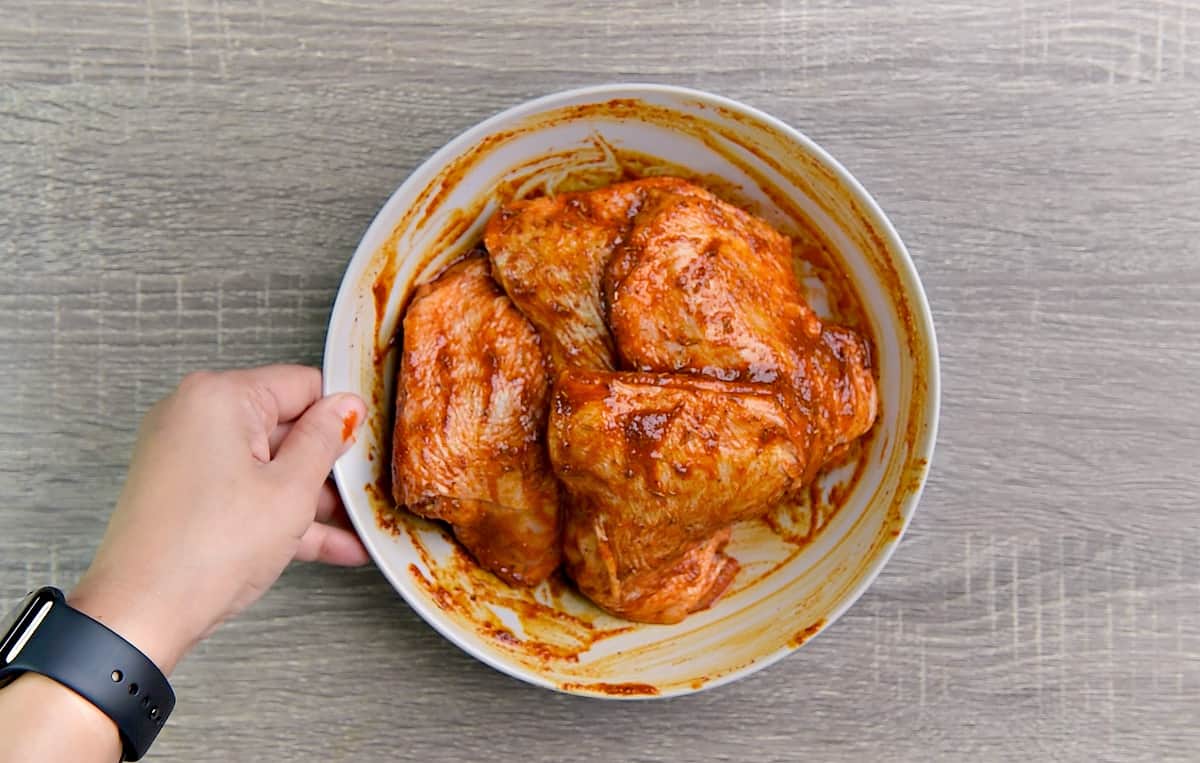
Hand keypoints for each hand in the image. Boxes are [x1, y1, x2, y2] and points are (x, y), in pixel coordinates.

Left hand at [67, 365, 367, 673]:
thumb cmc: (208, 550)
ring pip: (267, 466)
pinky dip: (280, 514)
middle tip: (367, 491)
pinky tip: (331, 546)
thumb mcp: (290, 490)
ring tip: (358, 529)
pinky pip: (245, 492)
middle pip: (283, 426)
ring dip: (311, 498)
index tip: (370, 444)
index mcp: (219, 397)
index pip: (300, 385)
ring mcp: (187, 457)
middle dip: (327, 464)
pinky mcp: (185, 494)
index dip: (341, 416)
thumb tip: (346, 407)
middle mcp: (195, 416)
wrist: (140, 616)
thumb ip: (324, 440)